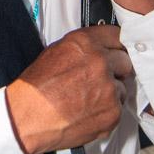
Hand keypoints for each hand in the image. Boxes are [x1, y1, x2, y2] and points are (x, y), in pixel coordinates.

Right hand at [5, 25, 132, 153]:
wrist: (27, 118)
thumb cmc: (35, 89)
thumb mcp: (54, 52)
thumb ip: (82, 48)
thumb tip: (98, 48)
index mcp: (84, 43)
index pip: (116, 35)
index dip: (117, 45)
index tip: (118, 50)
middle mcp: (99, 62)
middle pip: (125, 61)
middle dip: (116, 69)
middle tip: (101, 78)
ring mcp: (108, 88)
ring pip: (122, 87)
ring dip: (111, 92)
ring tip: (88, 99)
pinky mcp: (112, 112)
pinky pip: (118, 108)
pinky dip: (107, 111)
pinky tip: (88, 111)